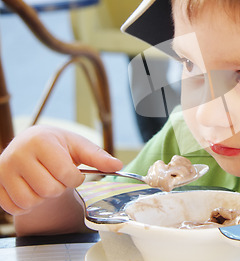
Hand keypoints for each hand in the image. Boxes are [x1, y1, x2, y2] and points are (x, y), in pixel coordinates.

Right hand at [0, 125, 121, 214]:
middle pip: (49, 190)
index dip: (75, 178)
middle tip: (56, 176)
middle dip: (60, 187)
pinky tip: (31, 189)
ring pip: (32, 201)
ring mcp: (3, 171)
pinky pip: (16, 209)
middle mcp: (17, 154)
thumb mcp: (78, 145)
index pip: (65, 174)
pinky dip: (28, 205)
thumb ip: (97, 156)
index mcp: (41, 141)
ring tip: (44, 181)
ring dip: (44, 197)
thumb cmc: (56, 145)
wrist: (28, 144)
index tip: (73, 172)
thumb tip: (117, 165)